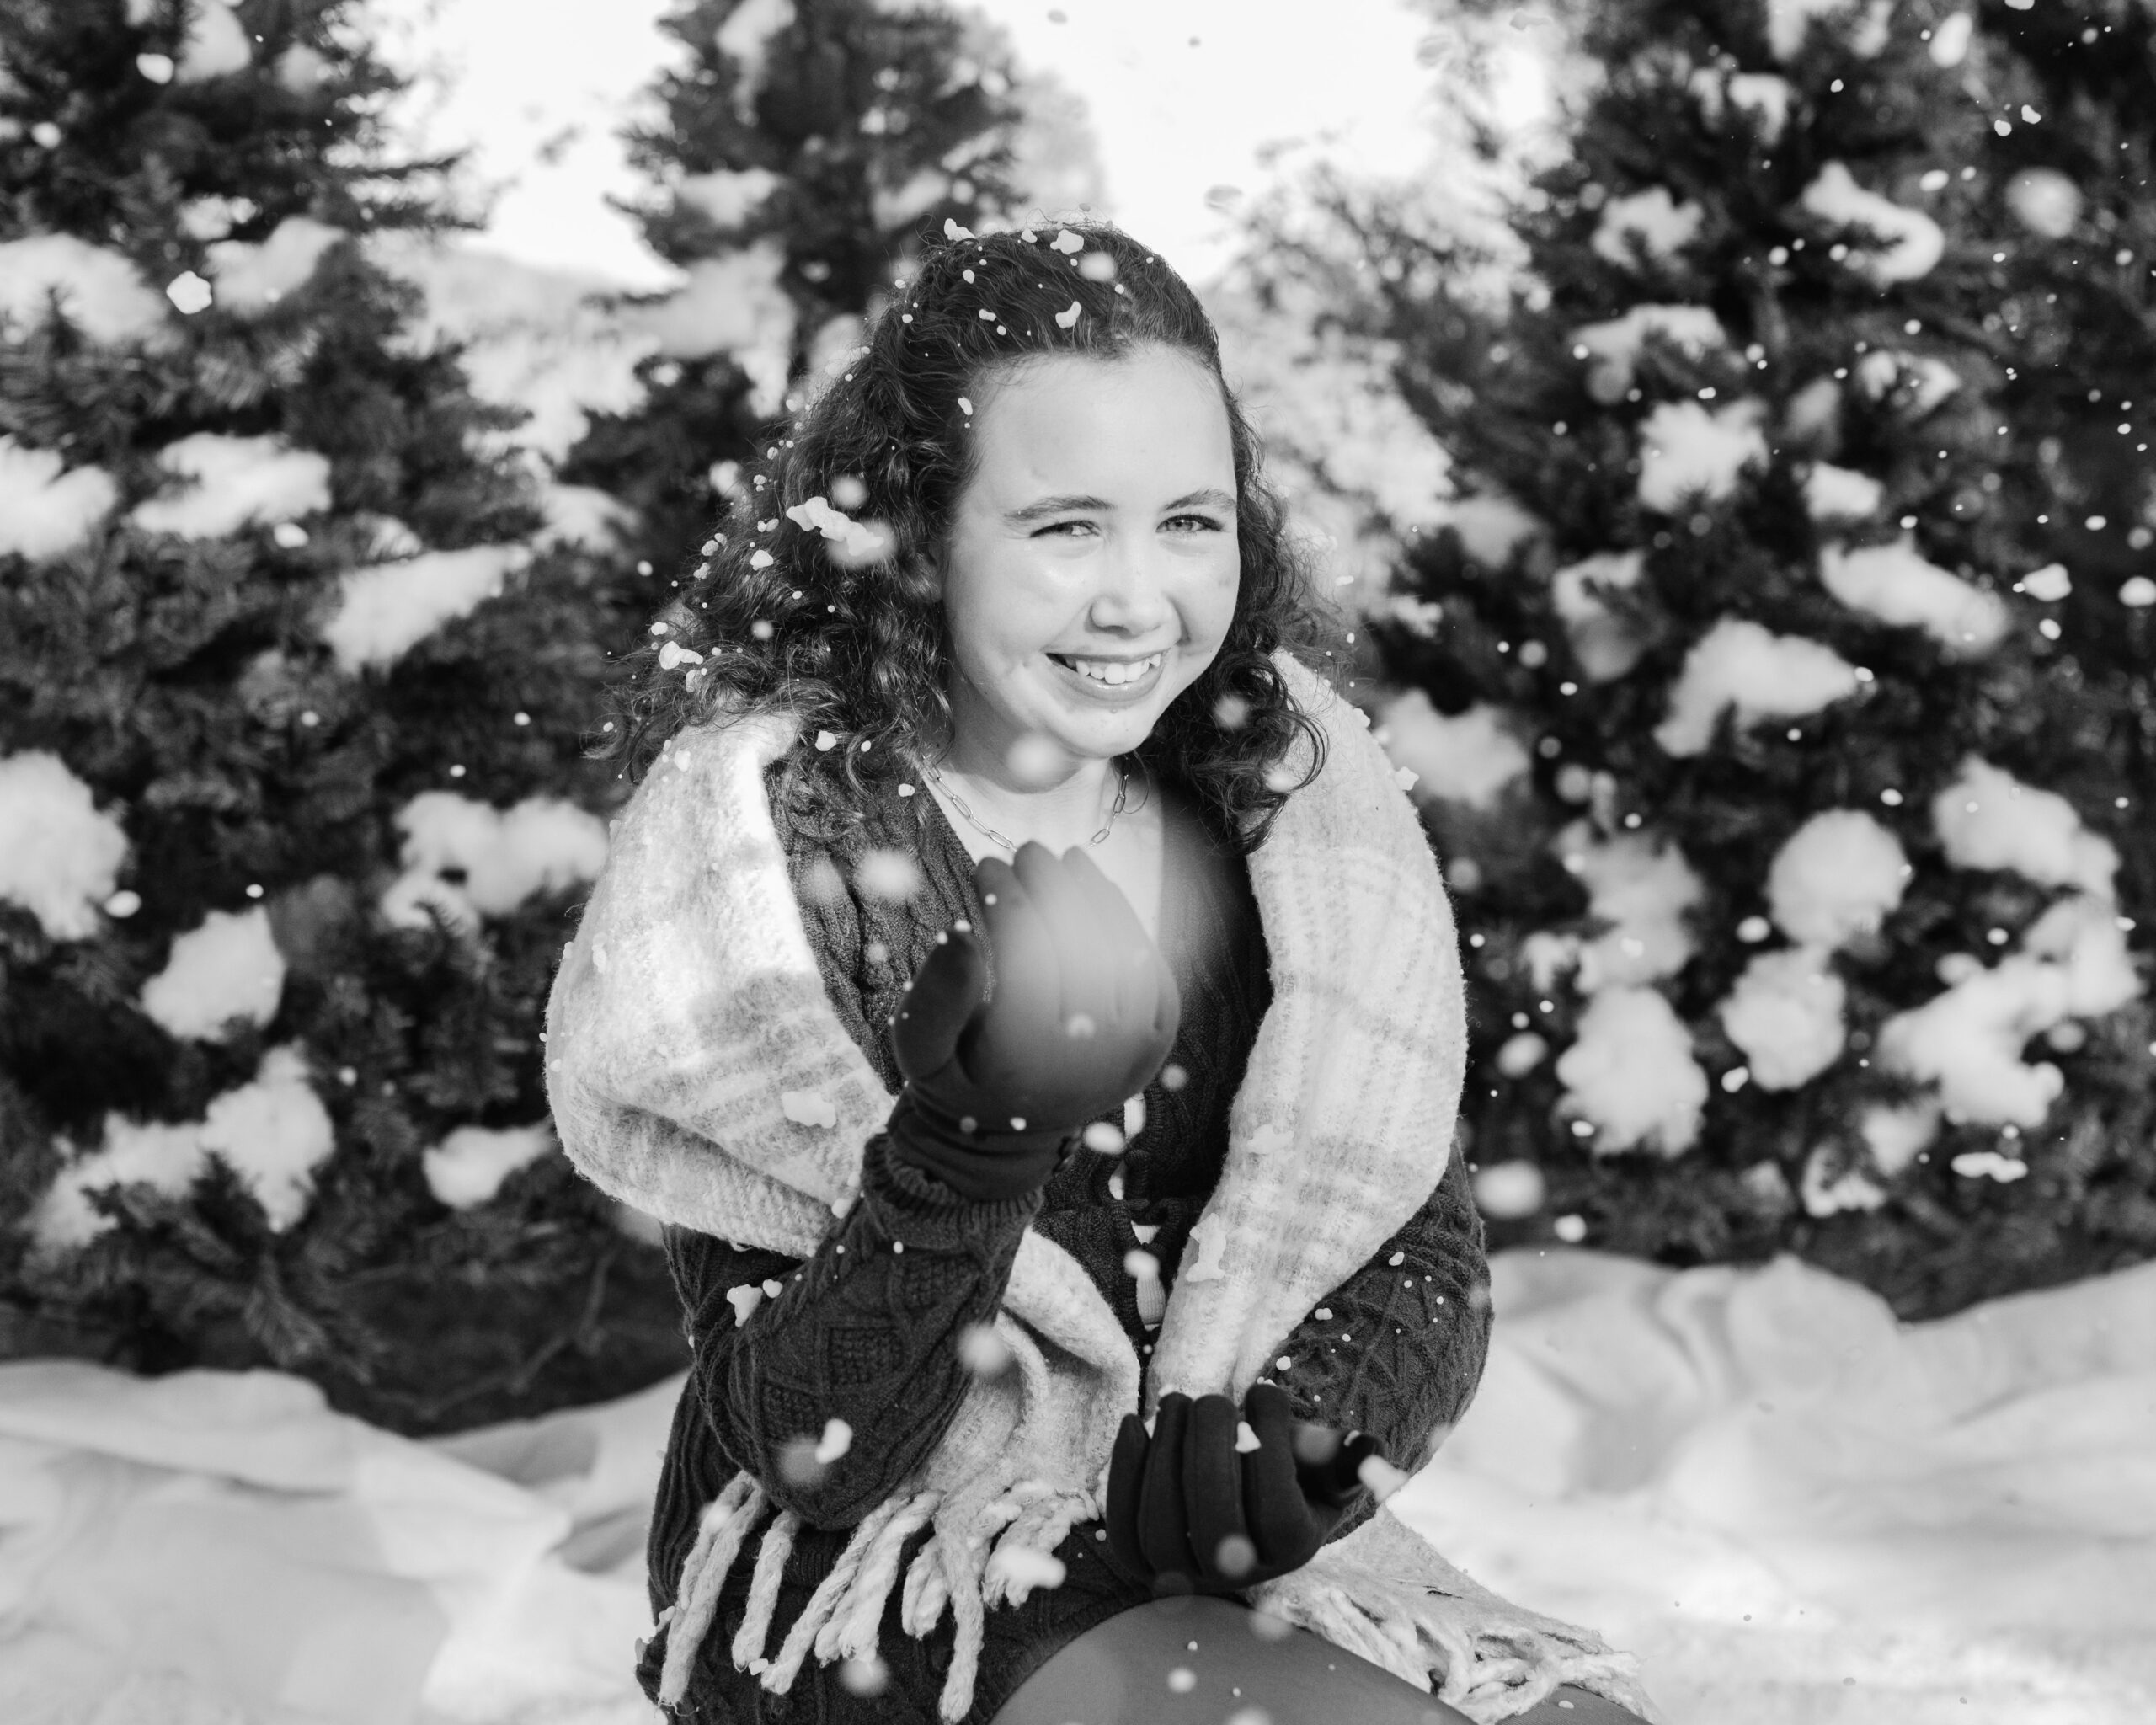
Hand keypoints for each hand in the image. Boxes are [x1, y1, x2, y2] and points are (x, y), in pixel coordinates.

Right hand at [885, 841, 1179, 1201]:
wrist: (1005, 1137)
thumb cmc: (953, 1076)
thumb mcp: (919, 1046)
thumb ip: (936, 995)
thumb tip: (961, 933)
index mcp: (1024, 1060)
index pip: (1028, 958)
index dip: (1010, 902)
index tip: (986, 864)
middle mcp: (1087, 1060)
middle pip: (1080, 950)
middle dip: (1054, 888)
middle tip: (1029, 850)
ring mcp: (1130, 1056)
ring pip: (1123, 957)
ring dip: (1098, 898)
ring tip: (1069, 860)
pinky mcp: (1154, 1048)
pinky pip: (1153, 977)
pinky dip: (1131, 930)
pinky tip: (1102, 894)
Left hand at [1103, 1382, 1386, 1593]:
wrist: (1251, 1499)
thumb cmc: (1293, 1468)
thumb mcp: (1326, 1460)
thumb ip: (1345, 1454)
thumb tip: (1363, 1448)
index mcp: (1292, 1549)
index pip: (1277, 1509)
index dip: (1271, 1444)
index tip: (1265, 1392)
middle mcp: (1239, 1574)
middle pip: (1214, 1525)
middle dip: (1209, 1451)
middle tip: (1213, 1399)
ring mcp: (1186, 1575)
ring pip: (1162, 1530)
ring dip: (1164, 1456)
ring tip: (1177, 1402)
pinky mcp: (1143, 1562)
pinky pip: (1124, 1529)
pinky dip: (1124, 1474)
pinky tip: (1135, 1424)